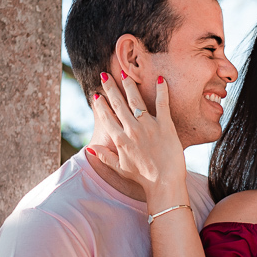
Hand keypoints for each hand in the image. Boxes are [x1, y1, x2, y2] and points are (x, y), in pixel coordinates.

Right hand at [89, 72, 187, 198]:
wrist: (164, 183)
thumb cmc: (142, 178)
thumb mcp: (120, 168)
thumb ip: (105, 156)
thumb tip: (90, 148)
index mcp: (120, 140)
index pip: (107, 117)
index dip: (100, 105)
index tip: (96, 95)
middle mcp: (132, 130)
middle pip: (118, 104)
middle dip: (110, 88)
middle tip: (105, 75)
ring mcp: (149, 126)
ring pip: (136, 100)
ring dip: (129, 85)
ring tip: (124, 72)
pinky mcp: (166, 126)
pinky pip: (163, 104)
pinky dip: (162, 91)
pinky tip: (160, 79)